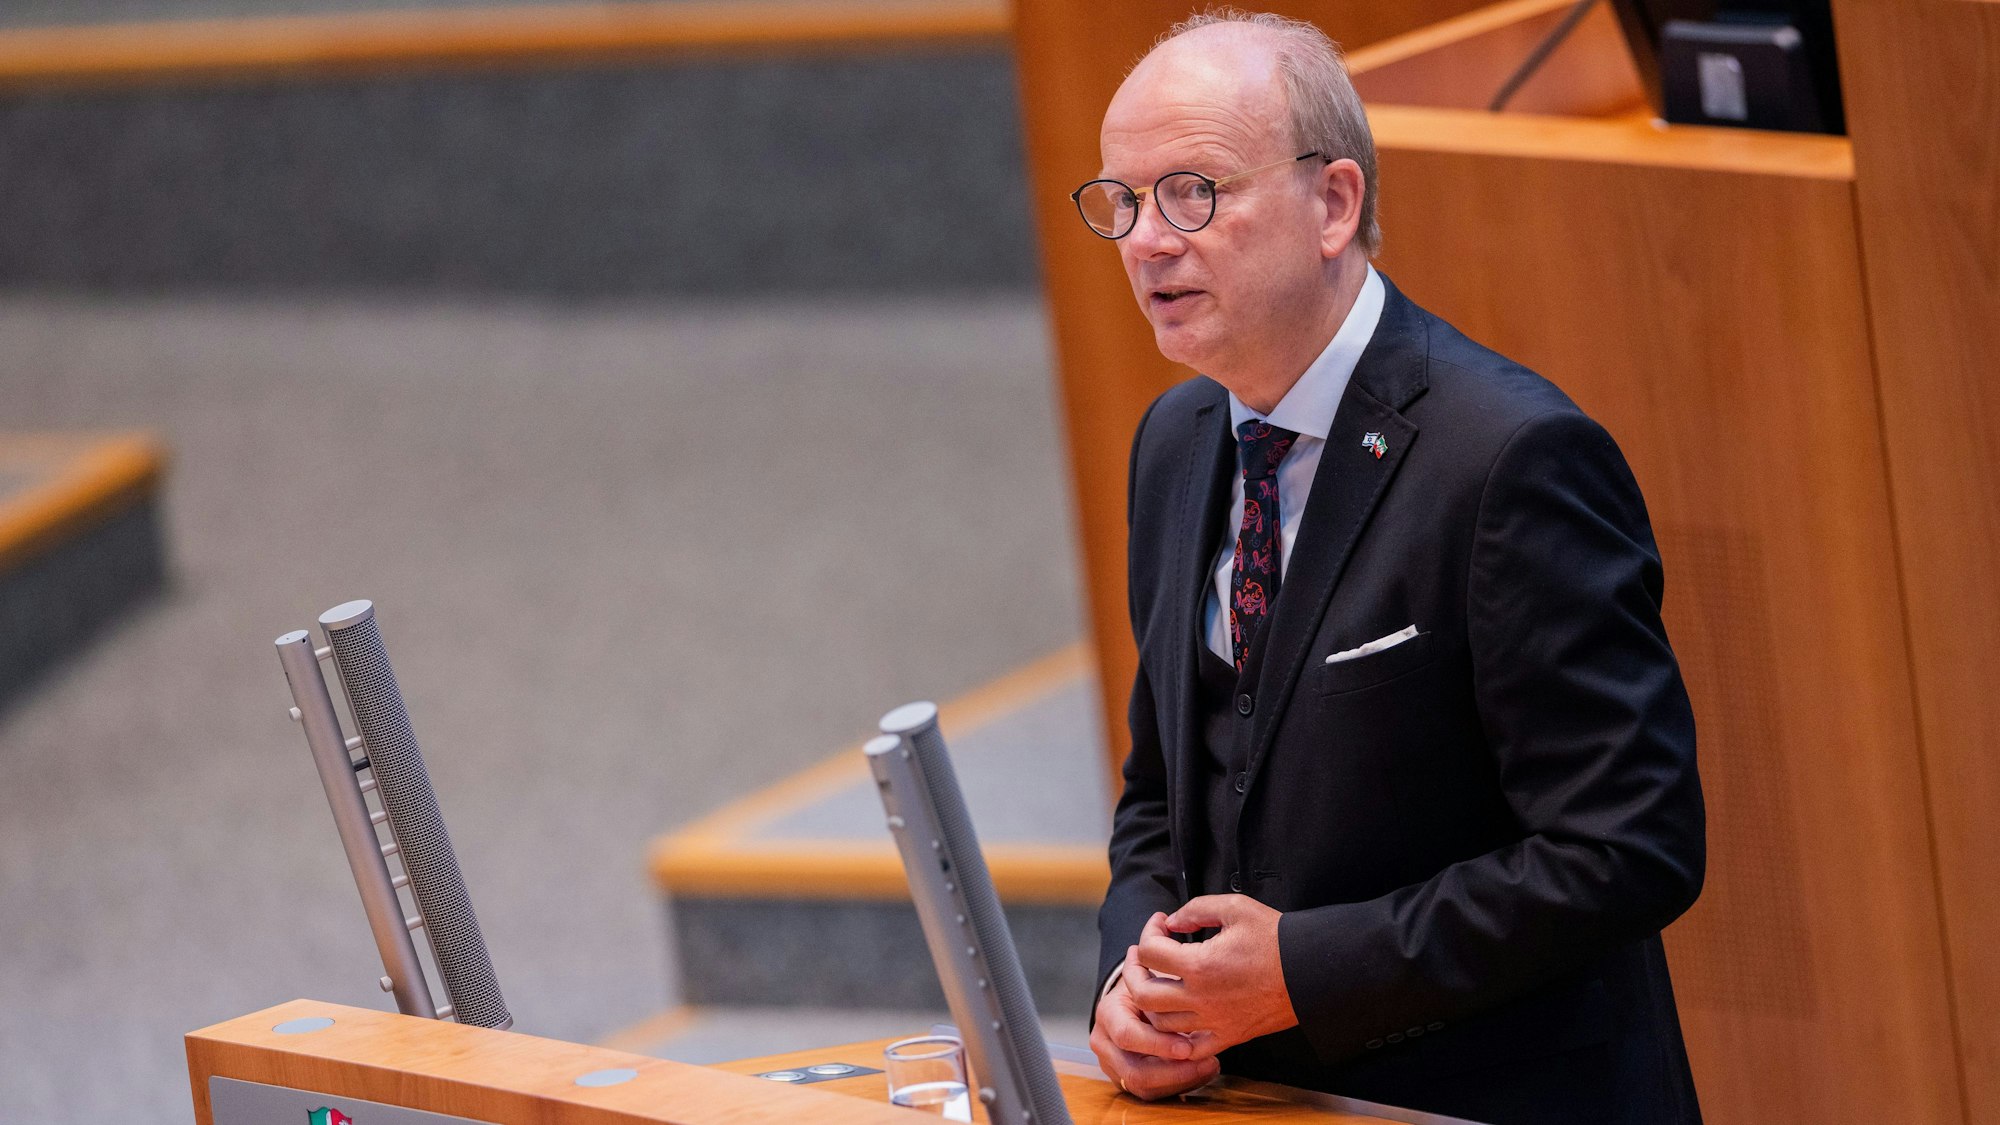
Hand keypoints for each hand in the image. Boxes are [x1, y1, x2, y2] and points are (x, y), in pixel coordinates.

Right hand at [1089, 944, 1220, 1099]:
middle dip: (1173, 1071)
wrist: (1135, 989)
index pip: (1127, 1034)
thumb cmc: (1146, 972)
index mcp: (1108, 1012)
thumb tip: (1168, 922)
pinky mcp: (1130, 1075)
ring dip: (1180, 1080)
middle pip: (1135, 1072)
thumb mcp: (1148, 955)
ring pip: (1144, 1086)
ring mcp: (1115, 1062)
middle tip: (1205, 1062)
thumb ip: (1155, 942)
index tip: (1189, 1044)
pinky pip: (1153, 1092)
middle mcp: (1105, 1041)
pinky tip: (1204, 1068)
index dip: (1158, 1043)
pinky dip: (1179, 1084)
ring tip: (1210, 1065)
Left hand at [1127, 896, 1297, 1052]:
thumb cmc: (1276, 938)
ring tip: (1158, 981)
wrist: (1311, 972)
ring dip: (1151, 1001)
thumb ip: (1197, 909)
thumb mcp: (1236, 908)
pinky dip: (1176, 1035)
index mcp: (1199, 965)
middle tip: (1141, 955)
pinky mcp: (1228, 1036)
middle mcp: (1201, 998)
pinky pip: (1189, 1046)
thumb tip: (1173, 922)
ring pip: (1160, 1023)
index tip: (1161, 923)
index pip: (1150, 952)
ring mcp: (1213, 1022)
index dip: (1148, 931)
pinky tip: (1178, 1015)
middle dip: (1134, 971)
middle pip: (1143, 994)